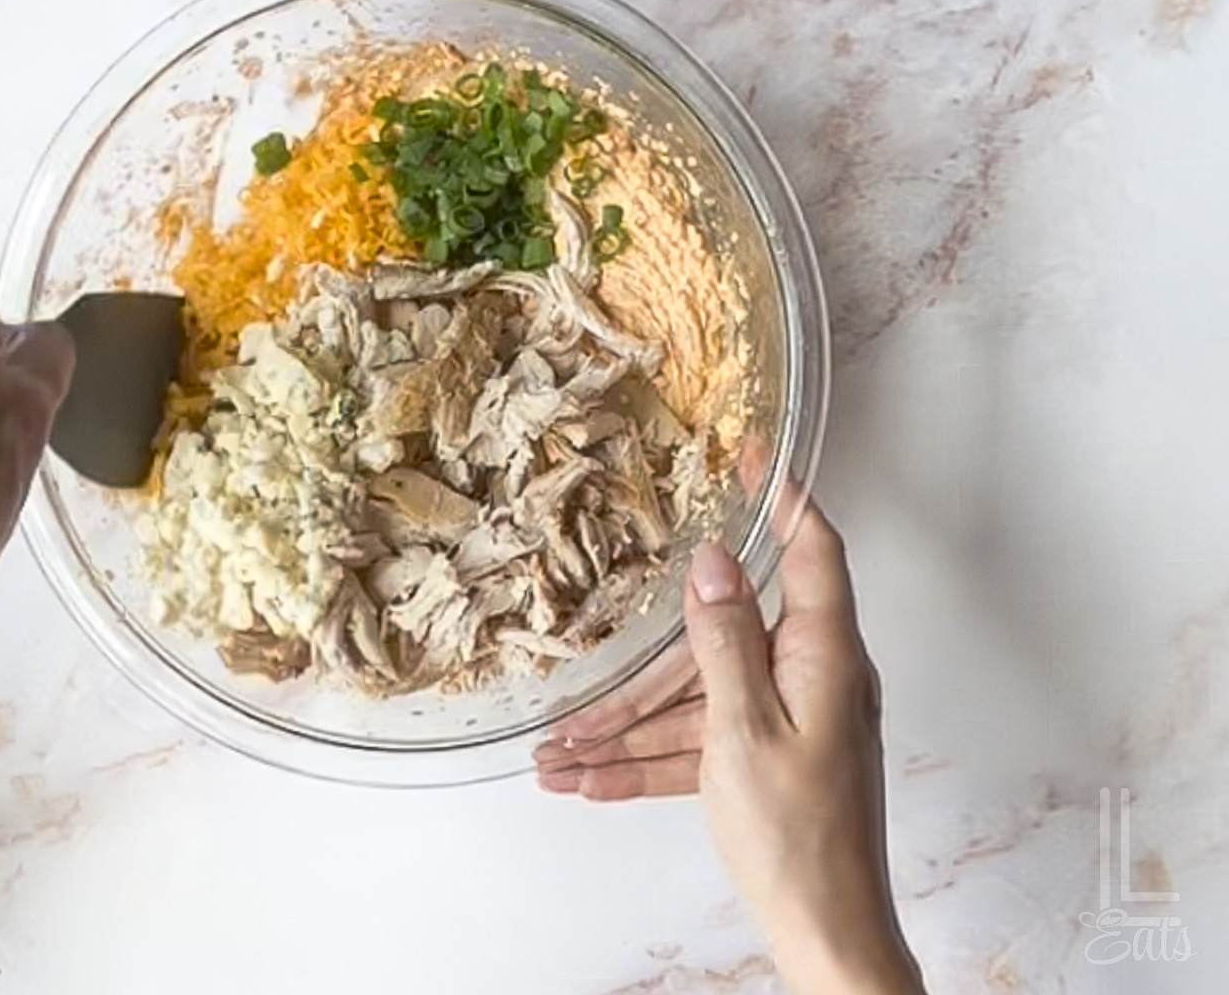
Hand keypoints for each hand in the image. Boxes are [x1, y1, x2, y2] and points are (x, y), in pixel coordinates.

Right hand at [535, 499, 923, 994]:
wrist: (826, 931)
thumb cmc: (799, 835)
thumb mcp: (744, 727)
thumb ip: (725, 640)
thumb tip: (713, 562)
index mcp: (823, 656)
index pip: (811, 551)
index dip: (782, 498)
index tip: (753, 454)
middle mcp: (809, 679)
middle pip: (719, 643)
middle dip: (642, 672)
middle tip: (584, 675)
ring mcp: (784, 722)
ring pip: (693, 703)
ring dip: (627, 730)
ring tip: (558, 754)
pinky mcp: (764, 760)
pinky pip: (696, 745)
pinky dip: (646, 762)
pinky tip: (588, 780)